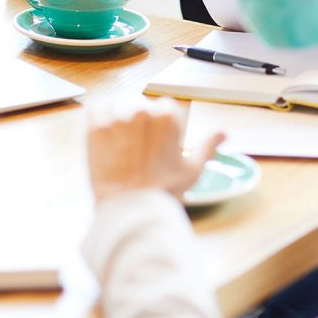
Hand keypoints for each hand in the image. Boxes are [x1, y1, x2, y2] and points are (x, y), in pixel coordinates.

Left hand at [87, 104, 224, 202]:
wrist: (130, 210)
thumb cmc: (163, 191)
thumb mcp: (193, 170)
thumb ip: (207, 145)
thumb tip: (223, 133)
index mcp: (168, 115)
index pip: (163, 108)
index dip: (160, 128)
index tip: (155, 146)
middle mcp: (142, 110)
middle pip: (139, 107)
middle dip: (139, 125)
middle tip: (137, 153)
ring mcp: (117, 117)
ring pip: (117, 108)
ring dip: (118, 123)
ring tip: (120, 150)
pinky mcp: (95, 127)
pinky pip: (95, 111)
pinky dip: (98, 122)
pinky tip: (105, 142)